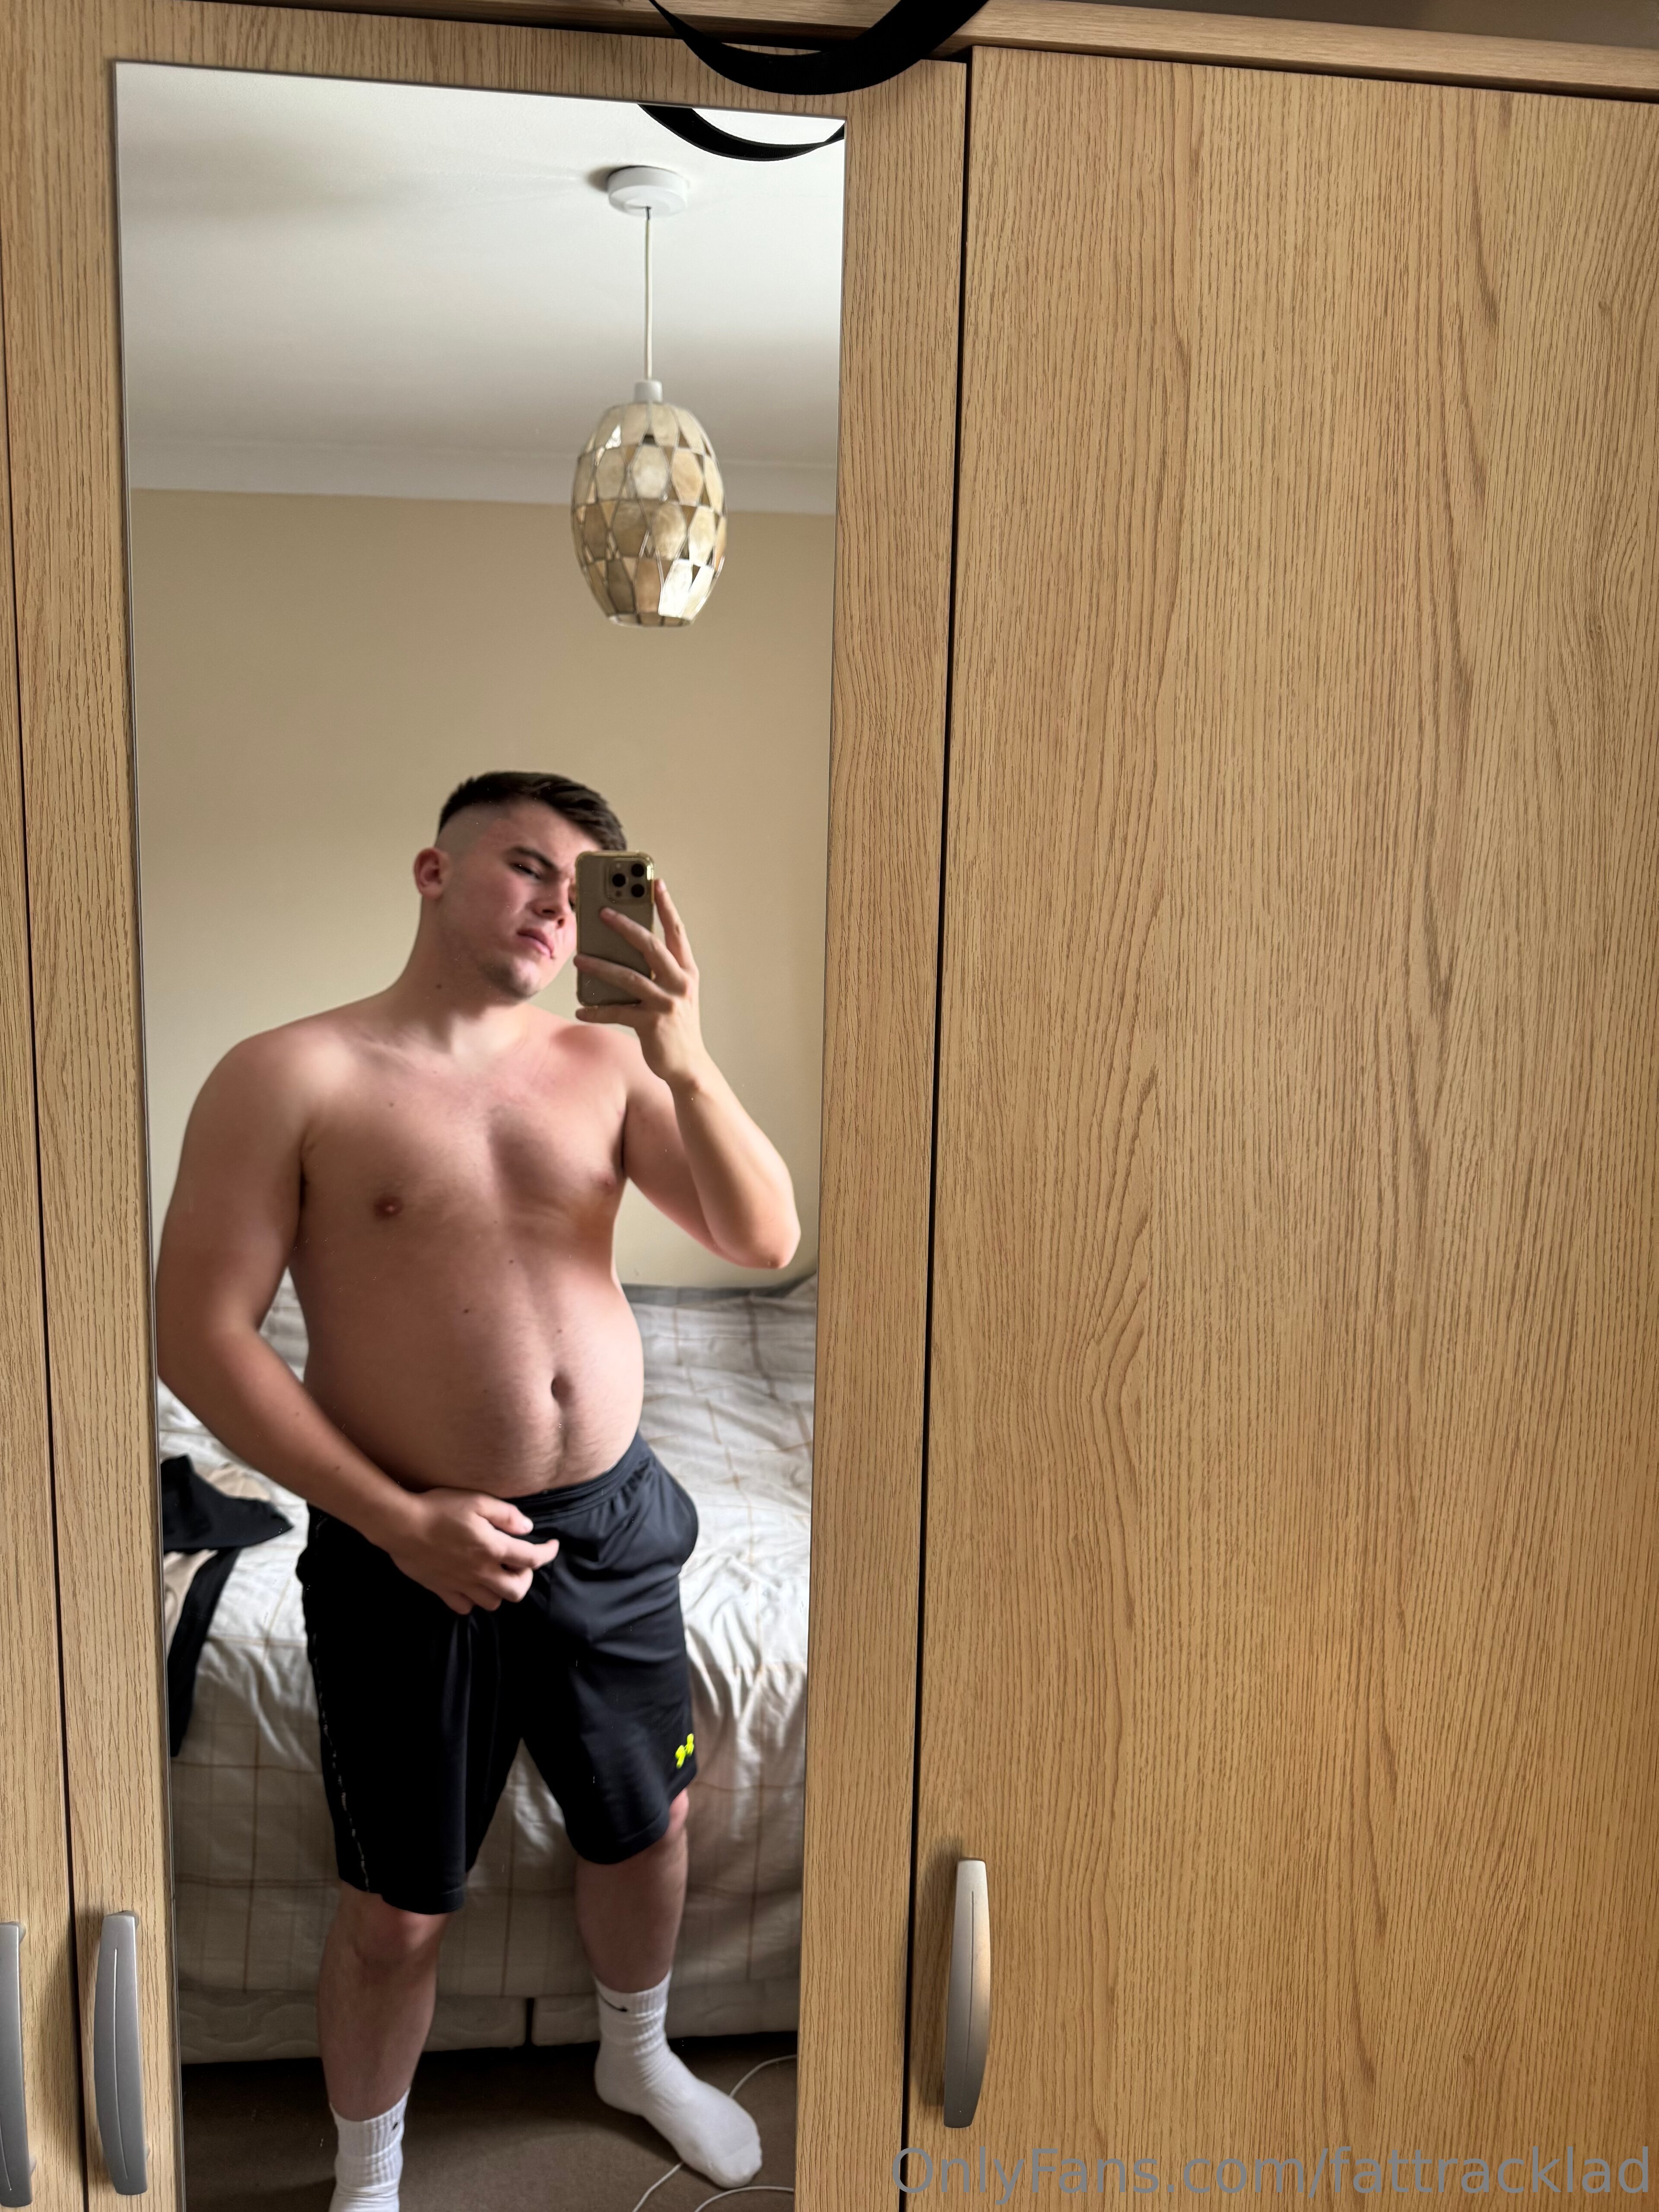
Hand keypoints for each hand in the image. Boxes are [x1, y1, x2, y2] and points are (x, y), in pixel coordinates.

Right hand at [382, 1488, 558, 1615]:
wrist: (401, 1525)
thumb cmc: (439, 1508)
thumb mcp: (477, 1501)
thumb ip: (506, 1515)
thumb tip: (527, 1528)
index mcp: (493, 1548)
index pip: (532, 1559)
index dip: (548, 1553)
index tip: (552, 1545)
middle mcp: (480, 1572)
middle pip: (516, 1591)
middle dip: (525, 1579)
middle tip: (520, 1563)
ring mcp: (461, 1584)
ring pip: (492, 1603)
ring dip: (500, 1590)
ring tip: (496, 1573)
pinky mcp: (442, 1590)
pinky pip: (464, 1606)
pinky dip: (472, 1599)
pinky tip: (471, 1583)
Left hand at [572, 878, 709, 1088]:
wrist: (689, 1066)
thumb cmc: (677, 1026)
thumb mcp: (675, 994)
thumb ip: (658, 973)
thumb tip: (623, 952)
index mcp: (687, 972)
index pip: (677, 932)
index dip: (666, 906)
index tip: (655, 883)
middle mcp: (680, 983)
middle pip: (651, 946)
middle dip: (626, 926)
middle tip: (602, 912)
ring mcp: (667, 1003)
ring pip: (629, 976)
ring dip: (601, 966)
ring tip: (580, 959)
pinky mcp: (652, 1023)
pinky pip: (618, 1012)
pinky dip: (597, 1011)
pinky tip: (580, 1009)